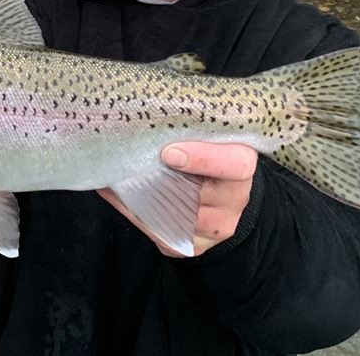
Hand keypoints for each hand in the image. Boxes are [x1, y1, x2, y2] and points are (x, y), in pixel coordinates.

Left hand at [99, 142, 256, 256]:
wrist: (220, 193)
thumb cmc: (207, 151)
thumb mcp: (209, 134)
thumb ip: (189, 128)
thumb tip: (148, 114)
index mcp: (242, 163)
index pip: (235, 165)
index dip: (202, 159)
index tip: (168, 153)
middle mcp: (235, 199)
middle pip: (199, 195)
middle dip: (161, 180)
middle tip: (130, 163)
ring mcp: (217, 227)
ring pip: (176, 217)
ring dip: (141, 196)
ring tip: (116, 175)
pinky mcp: (194, 246)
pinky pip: (160, 232)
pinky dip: (134, 212)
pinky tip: (117, 193)